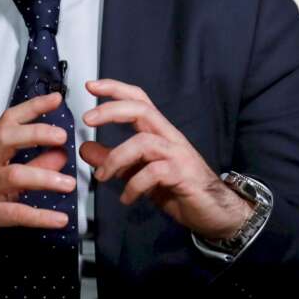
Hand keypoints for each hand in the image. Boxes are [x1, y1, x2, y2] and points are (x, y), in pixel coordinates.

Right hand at [0, 92, 75, 276]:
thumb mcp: (4, 180)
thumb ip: (33, 165)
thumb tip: (60, 153)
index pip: (8, 122)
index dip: (32, 108)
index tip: (55, 99)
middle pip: (5, 139)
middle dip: (35, 133)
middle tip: (62, 136)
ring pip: (12, 175)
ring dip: (44, 177)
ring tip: (68, 184)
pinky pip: (14, 212)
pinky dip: (39, 216)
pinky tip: (59, 219)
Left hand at [79, 79, 252, 240]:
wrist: (214, 212)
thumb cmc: (177, 188)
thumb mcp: (137, 173)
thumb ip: (113, 159)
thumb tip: (85, 147)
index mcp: (158, 132)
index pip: (138, 100)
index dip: (116, 89)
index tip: (91, 85)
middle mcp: (169, 137)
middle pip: (142, 110)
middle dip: (112, 110)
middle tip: (87, 119)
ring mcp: (178, 154)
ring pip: (143, 142)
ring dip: (116, 159)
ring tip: (102, 177)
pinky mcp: (183, 175)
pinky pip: (154, 172)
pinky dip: (134, 185)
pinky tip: (127, 198)